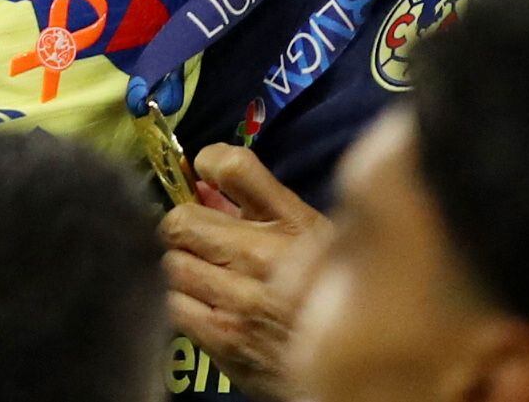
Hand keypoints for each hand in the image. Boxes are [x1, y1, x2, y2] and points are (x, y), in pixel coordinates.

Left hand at [162, 147, 322, 394]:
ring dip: (182, 266)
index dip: (211, 164)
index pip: (232, 169)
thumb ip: (256, 192)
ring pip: (173, 264)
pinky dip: (182, 301)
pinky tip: (205, 303)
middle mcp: (266, 259)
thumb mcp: (310, 230)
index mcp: (295, 225)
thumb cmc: (330, 290)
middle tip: (199, 239)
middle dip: (186, 227)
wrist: (355, 363)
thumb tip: (206, 167)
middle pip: (183, 222)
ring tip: (204, 274)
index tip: (207, 179)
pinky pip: (174, 306)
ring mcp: (242, 304)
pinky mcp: (226, 342)